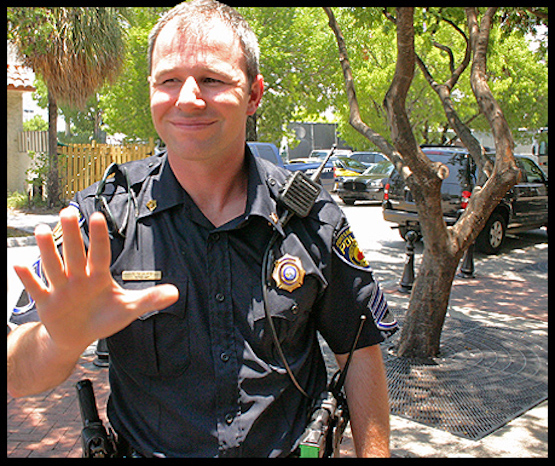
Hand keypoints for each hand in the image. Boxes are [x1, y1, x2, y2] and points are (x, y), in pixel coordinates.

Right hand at [13, 208, 178, 356]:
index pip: (100, 253)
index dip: (98, 237)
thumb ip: (150, 299)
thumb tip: (176, 293)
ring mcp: (61, 289)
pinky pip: (36, 289)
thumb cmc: (104, 317)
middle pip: (75, 254)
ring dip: (47, 250)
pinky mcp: (46, 303)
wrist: (78, 336)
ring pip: (53, 266)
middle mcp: (79, 278)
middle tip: (67, 211)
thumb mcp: (129, 309)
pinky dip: (27, 279)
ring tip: (41, 231)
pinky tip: (17, 265)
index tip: (97, 217)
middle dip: (72, 235)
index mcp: (99, 276)